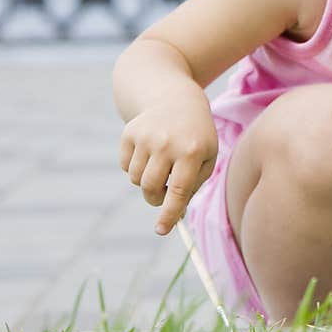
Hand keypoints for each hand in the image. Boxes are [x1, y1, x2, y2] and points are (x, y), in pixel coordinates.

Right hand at [119, 96, 218, 235]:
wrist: (178, 100)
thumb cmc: (196, 137)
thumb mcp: (206, 157)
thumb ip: (193, 186)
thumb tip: (175, 215)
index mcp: (193, 151)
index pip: (178, 190)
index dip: (169, 214)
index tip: (161, 231)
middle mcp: (167, 143)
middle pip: (151, 189)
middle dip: (156, 198)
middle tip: (164, 191)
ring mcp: (146, 136)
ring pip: (136, 180)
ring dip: (146, 181)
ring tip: (161, 165)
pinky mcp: (129, 132)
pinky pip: (125, 166)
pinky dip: (135, 167)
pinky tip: (149, 151)